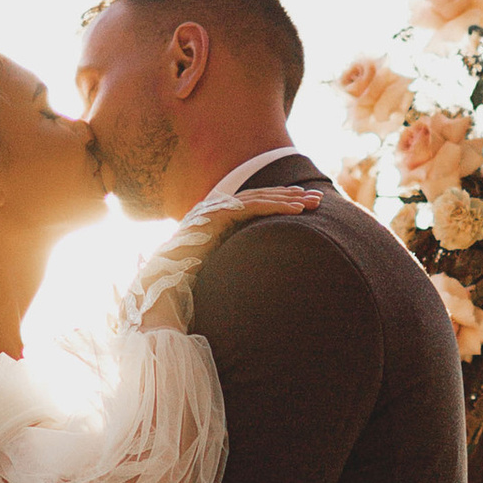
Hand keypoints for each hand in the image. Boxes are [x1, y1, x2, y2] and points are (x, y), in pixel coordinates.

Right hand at [137, 187, 319, 331]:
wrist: (163, 286)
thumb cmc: (188, 284)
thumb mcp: (220, 268)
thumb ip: (234, 261)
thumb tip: (252, 275)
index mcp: (217, 219)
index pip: (253, 204)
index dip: (279, 202)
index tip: (304, 204)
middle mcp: (215, 209)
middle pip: (259, 197)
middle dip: (290, 196)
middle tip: (319, 198)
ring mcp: (214, 209)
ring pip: (258, 198)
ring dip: (288, 198)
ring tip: (313, 202)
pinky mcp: (215, 215)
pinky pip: (251, 206)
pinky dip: (276, 206)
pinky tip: (297, 210)